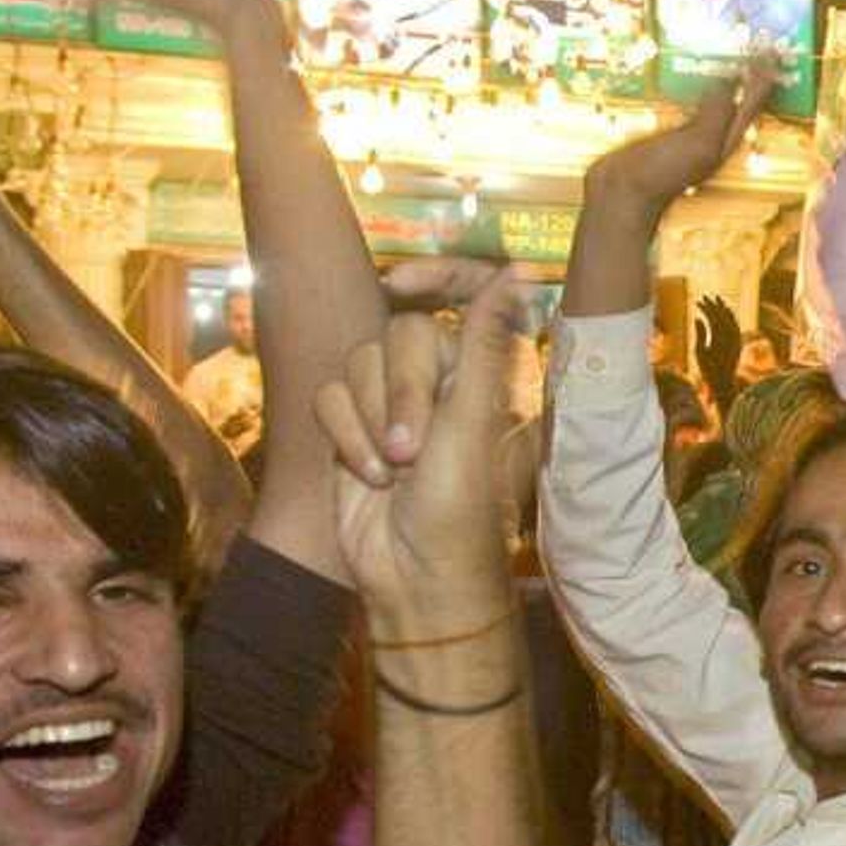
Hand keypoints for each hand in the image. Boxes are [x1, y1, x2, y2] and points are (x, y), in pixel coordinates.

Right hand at [316, 270, 527, 630]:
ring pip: (360, 361)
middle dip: (400, 393)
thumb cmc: (459, 509)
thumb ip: (484, 340)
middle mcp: (436, 378)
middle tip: (412, 451)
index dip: (434, 275)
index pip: (459, 294)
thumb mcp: (473, 421)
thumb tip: (515, 269)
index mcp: (479, 371)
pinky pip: (330, 396)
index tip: (401, 280)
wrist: (413, 576)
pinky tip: (369, 477)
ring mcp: (390, 402)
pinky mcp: (350, 427)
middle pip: (400, 332)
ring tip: (394, 471)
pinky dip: (346, 437)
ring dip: (370, 421)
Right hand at [589, 62, 774, 212]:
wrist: (620, 192)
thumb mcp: (698, 144)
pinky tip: (682, 66)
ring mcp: (686, 131)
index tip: (770, 49)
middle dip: (746, 72)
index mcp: (724, 139)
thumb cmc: (661, 173)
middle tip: (753, 43)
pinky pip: (681, 99)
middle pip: (736, 98)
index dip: (763, 77)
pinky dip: (687, 81)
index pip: (752, 103)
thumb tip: (731, 82)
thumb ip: (717, 114)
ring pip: (710, 96)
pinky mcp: (663, 128)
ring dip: (717, 73)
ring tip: (723, 47)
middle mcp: (710, 134)